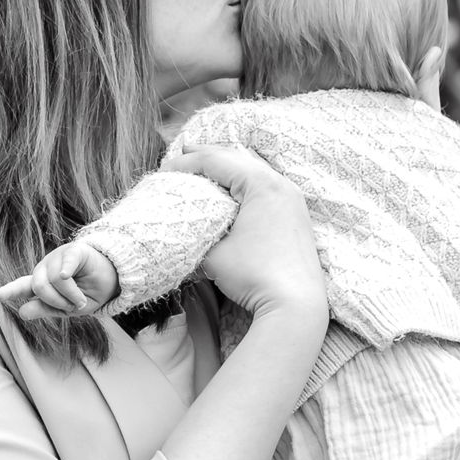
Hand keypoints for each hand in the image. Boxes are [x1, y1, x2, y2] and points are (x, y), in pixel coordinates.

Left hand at [0, 241, 120, 321]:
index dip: (9, 291)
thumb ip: (46, 308)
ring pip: (53, 281)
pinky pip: (64, 269)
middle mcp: (46, 268)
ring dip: (70, 296)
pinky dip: (66, 277)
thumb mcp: (68, 308)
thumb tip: (22, 312)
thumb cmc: (89, 293)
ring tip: (81, 298)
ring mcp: (58, 257)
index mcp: (42, 283)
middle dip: (56, 302)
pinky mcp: (73, 250)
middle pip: (38, 287)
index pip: (22, 286)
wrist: (114, 281)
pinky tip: (68, 277)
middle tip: (74, 307)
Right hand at [161, 142, 327, 325]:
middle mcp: (281, 184)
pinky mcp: (295, 215)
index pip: (216, 161)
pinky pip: (265, 187)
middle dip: (207, 157)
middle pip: (237, 158)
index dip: (186, 163)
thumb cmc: (254, 275)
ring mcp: (292, 199)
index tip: (163, 171)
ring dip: (228, 169)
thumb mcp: (213, 252)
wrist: (295, 305)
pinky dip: (244, 184)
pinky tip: (231, 192)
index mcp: (261, 183)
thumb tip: (189, 225)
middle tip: (182, 154)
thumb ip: (197, 231)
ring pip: (254, 170)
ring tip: (204, 169)